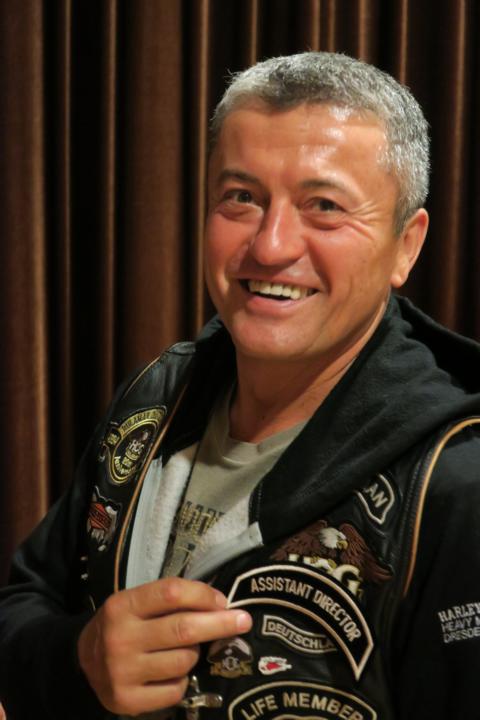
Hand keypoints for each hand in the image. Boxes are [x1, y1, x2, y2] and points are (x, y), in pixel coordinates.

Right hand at [77, 577, 250, 715]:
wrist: (83, 662)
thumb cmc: (123, 625)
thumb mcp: (137, 604)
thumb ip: (170, 601)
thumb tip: (220, 606)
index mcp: (122, 606)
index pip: (171, 593)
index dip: (203, 595)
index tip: (223, 600)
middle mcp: (120, 637)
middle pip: (184, 629)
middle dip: (220, 624)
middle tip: (244, 621)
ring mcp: (122, 672)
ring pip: (184, 661)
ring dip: (194, 654)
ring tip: (184, 650)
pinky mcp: (127, 701)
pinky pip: (175, 690)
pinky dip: (181, 681)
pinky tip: (169, 673)